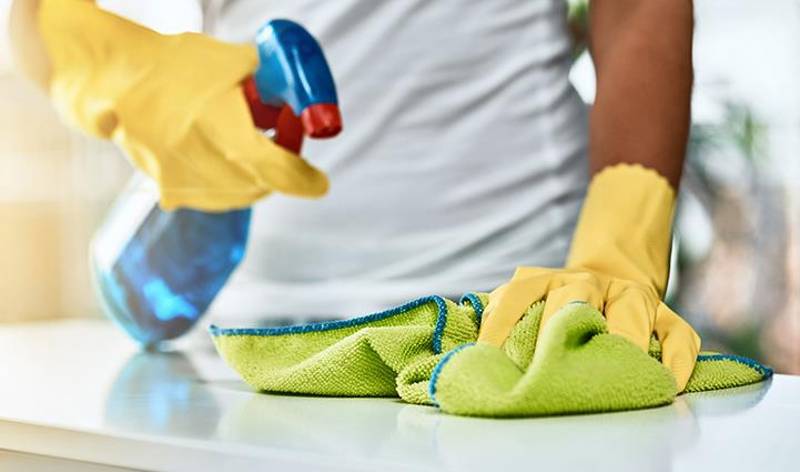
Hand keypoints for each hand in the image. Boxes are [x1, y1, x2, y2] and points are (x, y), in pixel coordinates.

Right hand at [38, 0, 327, 210]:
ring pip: (240, 195)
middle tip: (277, 141)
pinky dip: (225, 181)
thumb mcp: (236, 62)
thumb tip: (301, 94)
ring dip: (252, 177)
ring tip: (239, 142)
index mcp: (232, 140)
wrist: (116, 82)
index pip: (284, 174)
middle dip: (278, 169)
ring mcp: (189, 185)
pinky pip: (212, 196)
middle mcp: (212, 171)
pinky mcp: (170, 190)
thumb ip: (273, 81)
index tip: (320, 182)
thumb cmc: (178, 66)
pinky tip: (215, 153)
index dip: (307, 179)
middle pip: (264, 185)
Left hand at [478, 164, 701, 391]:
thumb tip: (470, 354)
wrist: (617, 270)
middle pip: (575, 298)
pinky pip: (679, 338)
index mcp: (548, 279)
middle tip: (549, 368)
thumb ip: (503, 317)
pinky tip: (666, 382)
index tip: (485, 355)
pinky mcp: (669, 317)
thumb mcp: (531, 299)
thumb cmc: (563, 302)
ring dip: (622, 341)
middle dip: (561, 330)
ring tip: (613, 373)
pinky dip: (675, 361)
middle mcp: (590, 282)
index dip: (499, 324)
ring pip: (631, 310)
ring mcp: (633, 297)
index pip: (517, 295)